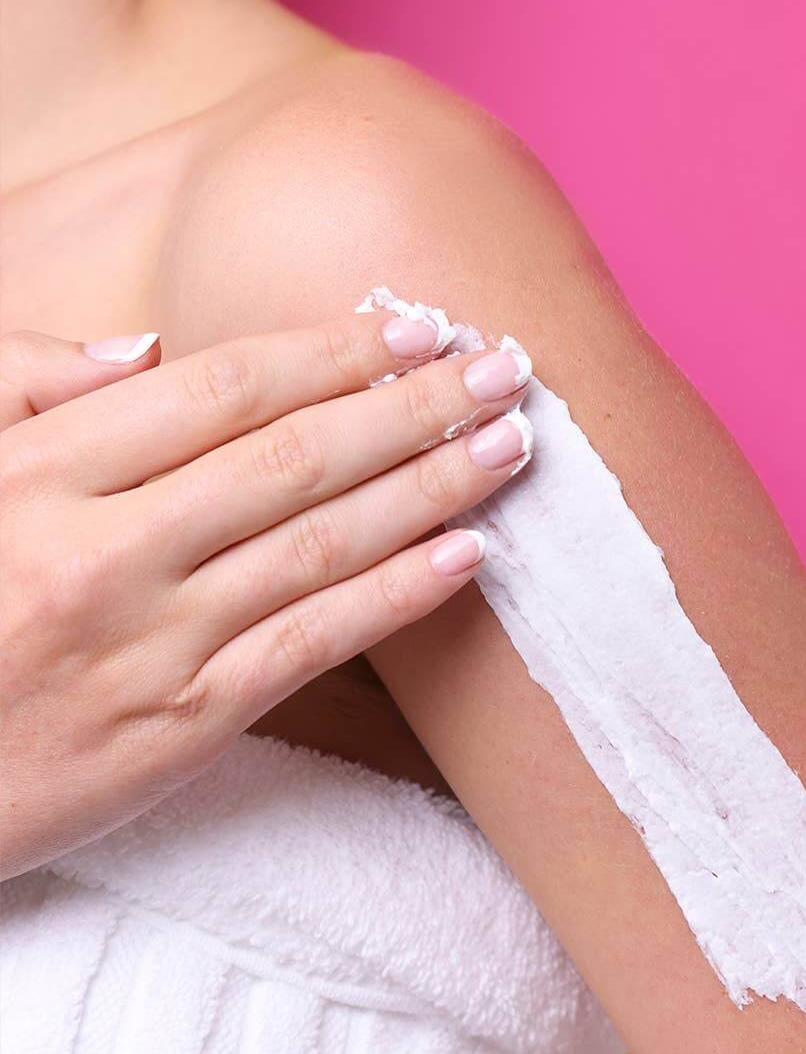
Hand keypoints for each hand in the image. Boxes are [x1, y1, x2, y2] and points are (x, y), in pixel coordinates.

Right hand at [0, 314, 530, 876]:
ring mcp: (150, 644)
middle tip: (500, 368)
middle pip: (293, 457)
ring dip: (431, 486)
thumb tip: (143, 345)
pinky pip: (314, 644)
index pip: (221, 391)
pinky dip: (398, 594)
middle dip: (412, 405)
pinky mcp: (184, 727)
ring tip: (509, 445)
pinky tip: (468, 553)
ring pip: (321, 544)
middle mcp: (103, 552)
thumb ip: (26, 392)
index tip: (413, 327)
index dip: (333, 352)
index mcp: (40, 474)